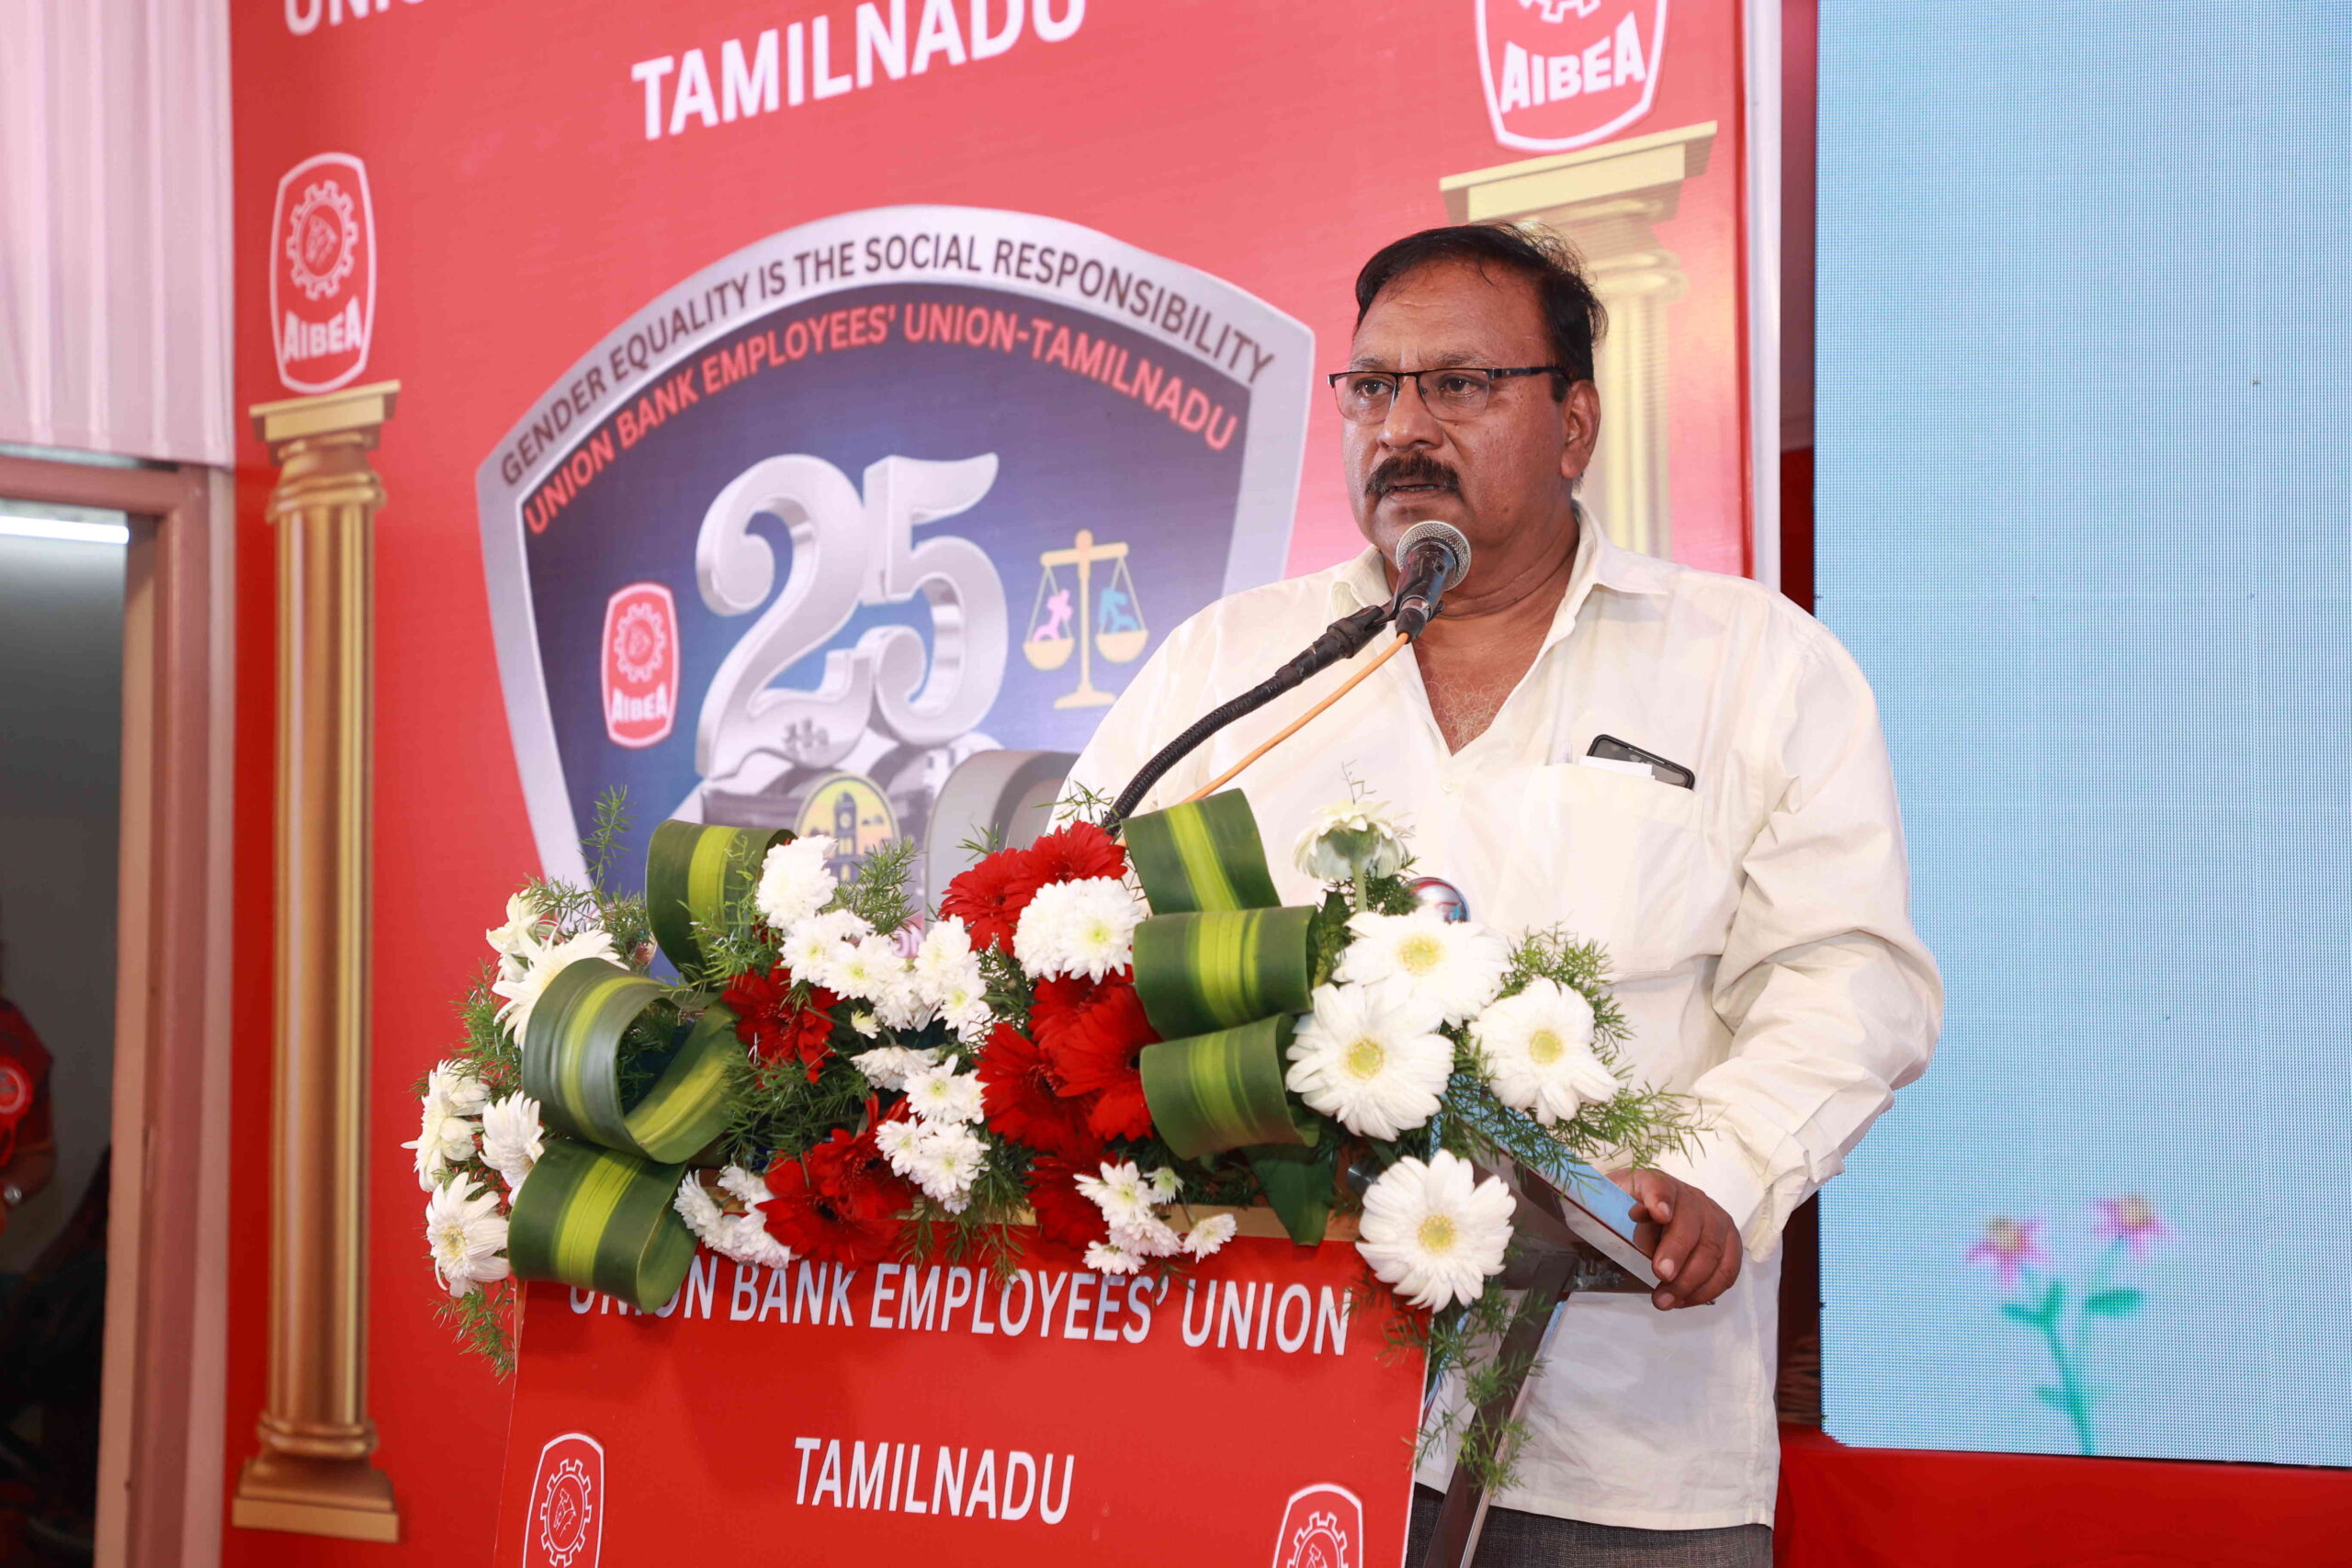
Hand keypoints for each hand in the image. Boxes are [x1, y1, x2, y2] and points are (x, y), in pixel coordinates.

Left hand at [1609, 1168, 1740, 1310]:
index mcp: (1658, 1183)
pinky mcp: (1728, 1242)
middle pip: (1692, 1224)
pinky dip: (1707, 1289)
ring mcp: (1714, 1219)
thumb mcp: (1612, 1204)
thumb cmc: (1629, 1211)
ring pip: (1714, 1250)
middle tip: (1661, 1276)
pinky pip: (1727, 1269)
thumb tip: (1632, 1216)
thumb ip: (1611, 1207)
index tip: (1660, 1214)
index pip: (1660, 1187)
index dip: (1661, 1199)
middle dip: (1678, 1253)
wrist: (1650, 1211)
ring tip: (1665, 1301)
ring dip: (1692, 1281)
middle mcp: (1692, 1198)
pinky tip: (1684, 1300)